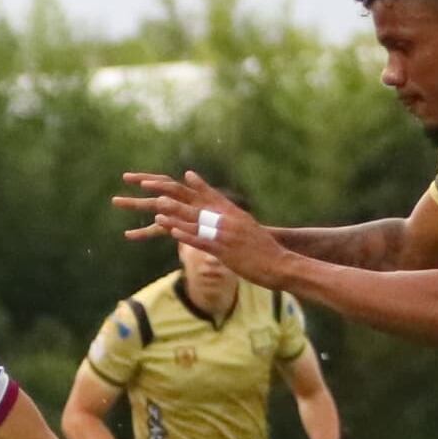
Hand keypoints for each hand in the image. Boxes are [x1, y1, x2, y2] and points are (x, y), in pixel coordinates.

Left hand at [111, 168, 288, 282]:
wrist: (280, 263)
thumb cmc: (266, 250)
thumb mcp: (251, 230)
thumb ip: (237, 222)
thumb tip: (229, 216)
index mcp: (235, 214)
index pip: (215, 196)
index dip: (200, 186)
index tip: (188, 174)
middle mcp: (228, 221)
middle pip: (198, 207)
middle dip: (178, 199)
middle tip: (160, 191)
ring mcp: (225, 235)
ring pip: (196, 223)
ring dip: (175, 215)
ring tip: (158, 208)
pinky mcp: (223, 251)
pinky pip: (200, 241)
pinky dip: (185, 235)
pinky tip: (171, 231)